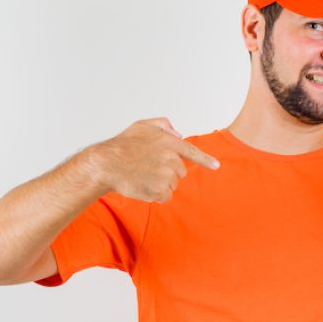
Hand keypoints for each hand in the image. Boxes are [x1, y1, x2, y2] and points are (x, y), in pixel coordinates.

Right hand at [89, 117, 220, 202]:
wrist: (106, 164)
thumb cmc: (122, 145)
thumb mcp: (142, 125)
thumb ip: (163, 125)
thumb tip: (178, 134)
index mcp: (169, 142)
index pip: (193, 152)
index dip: (206, 160)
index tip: (216, 165)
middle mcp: (171, 159)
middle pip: (180, 172)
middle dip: (168, 172)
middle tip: (148, 167)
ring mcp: (166, 175)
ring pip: (172, 185)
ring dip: (160, 183)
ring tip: (142, 175)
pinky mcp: (160, 190)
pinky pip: (165, 196)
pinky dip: (155, 195)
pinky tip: (142, 186)